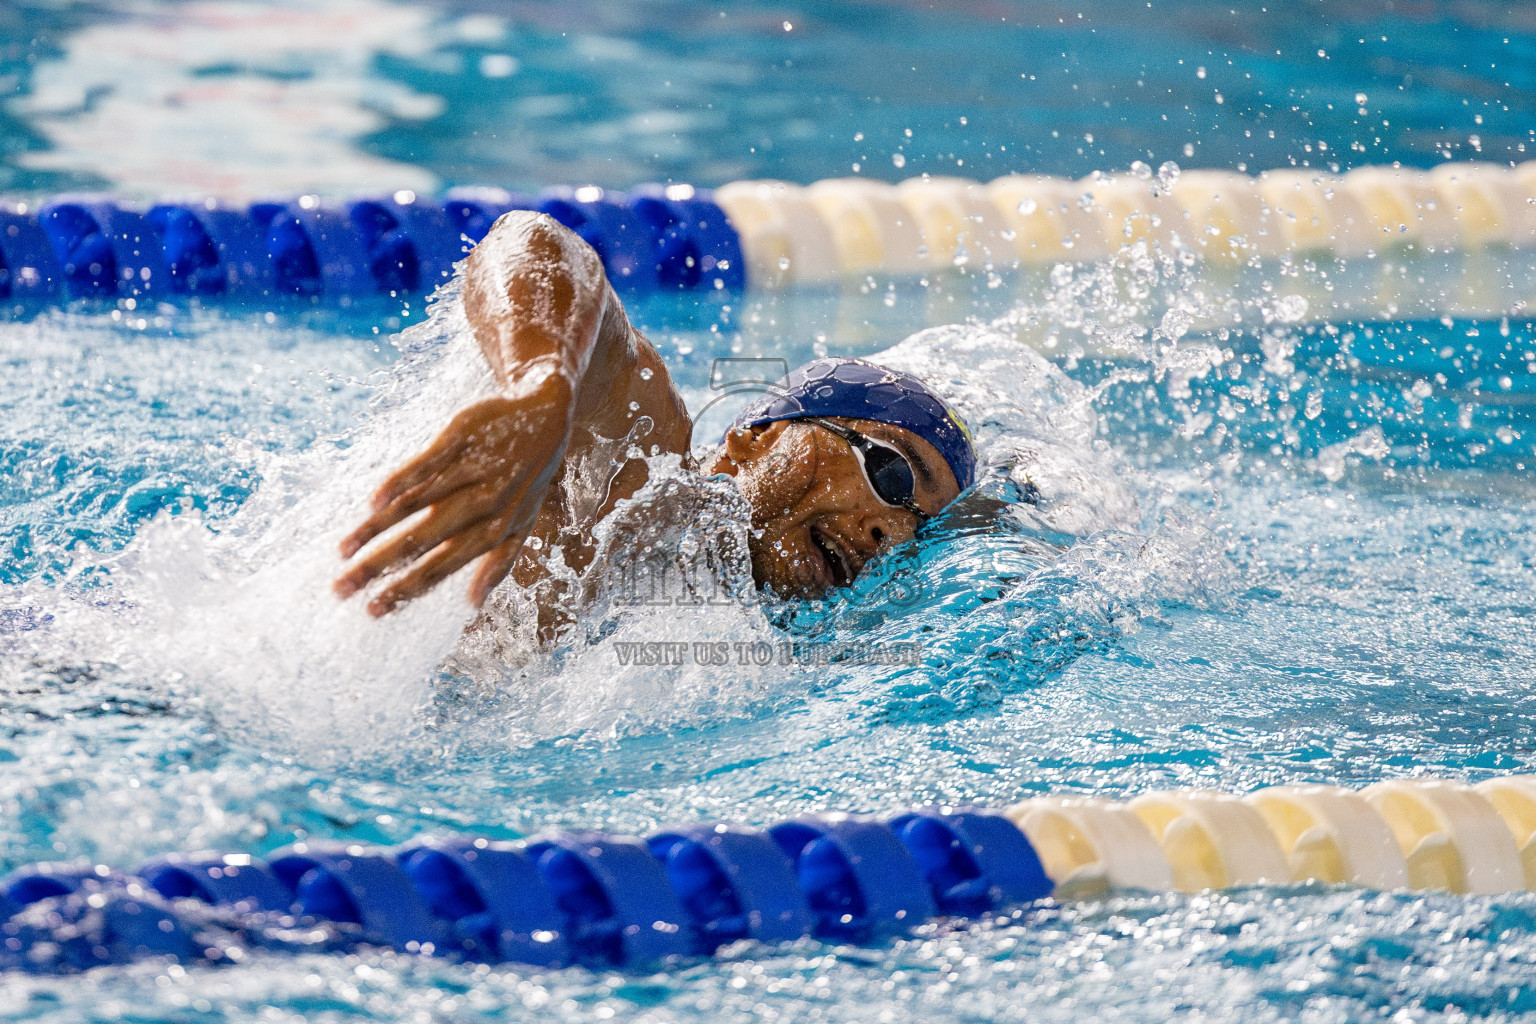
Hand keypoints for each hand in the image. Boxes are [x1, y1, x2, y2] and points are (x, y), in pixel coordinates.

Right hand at [333, 371, 573, 615]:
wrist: (548, 415)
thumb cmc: (528, 479)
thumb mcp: (523, 524)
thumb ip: (499, 564)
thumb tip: (474, 605)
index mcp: (494, 530)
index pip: (441, 568)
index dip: (406, 590)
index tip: (372, 611)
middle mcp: (481, 504)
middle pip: (421, 542)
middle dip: (378, 567)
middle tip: (340, 589)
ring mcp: (470, 470)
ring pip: (415, 504)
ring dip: (376, 529)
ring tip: (342, 550)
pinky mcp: (460, 437)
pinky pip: (425, 463)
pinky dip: (399, 482)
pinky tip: (372, 502)